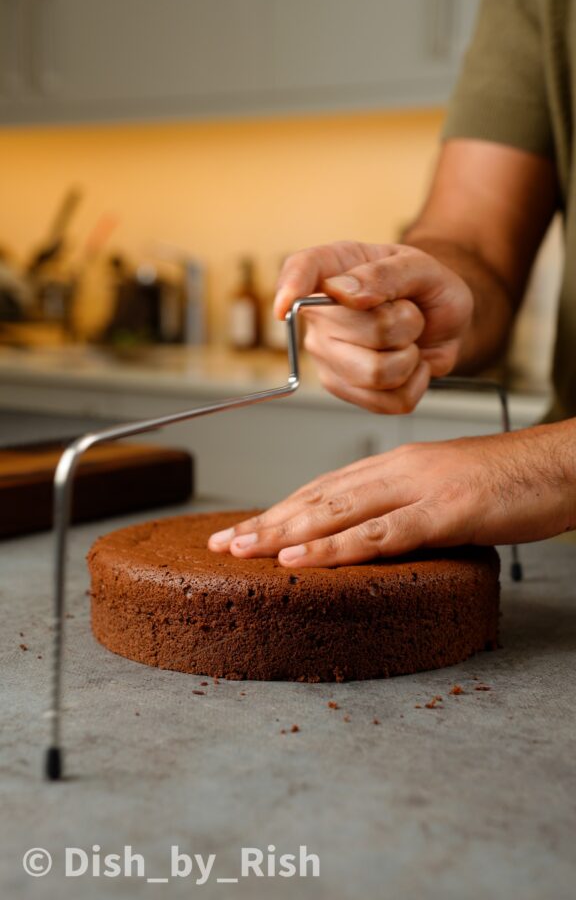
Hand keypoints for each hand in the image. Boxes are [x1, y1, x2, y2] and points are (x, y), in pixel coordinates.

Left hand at [208, 424, 575, 566]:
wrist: (560, 466)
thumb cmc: (509, 481)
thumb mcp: (447, 491)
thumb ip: (405, 506)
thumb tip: (372, 533)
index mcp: (397, 464)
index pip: (324, 487)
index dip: (280, 508)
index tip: (244, 528)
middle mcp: (397, 470)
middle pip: (318, 497)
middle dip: (266, 522)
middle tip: (222, 543)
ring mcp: (419, 489)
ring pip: (336, 512)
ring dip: (284, 534)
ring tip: (241, 551)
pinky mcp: (444, 512)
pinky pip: (379, 534)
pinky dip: (335, 549)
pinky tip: (300, 562)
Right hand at [273, 241, 472, 413]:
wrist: (443, 320)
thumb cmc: (424, 287)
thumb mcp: (418, 266)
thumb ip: (384, 274)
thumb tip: (342, 292)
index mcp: (334, 268)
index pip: (301, 268)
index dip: (290, 286)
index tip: (285, 307)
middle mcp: (320, 313)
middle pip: (365, 331)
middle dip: (406, 324)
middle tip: (408, 311)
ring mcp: (326, 355)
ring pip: (376, 373)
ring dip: (410, 358)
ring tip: (407, 339)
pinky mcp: (343, 388)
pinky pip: (387, 402)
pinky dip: (415, 384)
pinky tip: (410, 364)